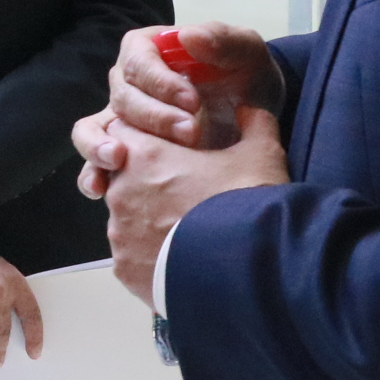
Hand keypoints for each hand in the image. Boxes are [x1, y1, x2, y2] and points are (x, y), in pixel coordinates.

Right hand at [72, 22, 282, 166]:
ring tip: (119, 159)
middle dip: (153, 118)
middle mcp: (128, 84)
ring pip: (92, 129)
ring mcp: (121, 121)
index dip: (160, 82)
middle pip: (122, 98)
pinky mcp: (124, 154)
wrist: (255, 124)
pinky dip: (92, 174)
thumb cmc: (246, 80)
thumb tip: (188, 36)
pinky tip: (100, 188)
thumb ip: (225, 40)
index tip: (193, 102)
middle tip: (192, 133)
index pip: (138, 61)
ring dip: (99, 145)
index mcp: (149, 52)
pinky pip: (94, 163)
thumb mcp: (248, 55)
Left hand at [87, 104, 291, 305]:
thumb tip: (249, 110)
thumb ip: (253, 123)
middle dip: (147, 182)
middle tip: (184, 195)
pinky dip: (150, 255)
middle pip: (122, 176)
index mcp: (144, 156)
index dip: (145, 138)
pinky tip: (181, 260)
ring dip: (148, 220)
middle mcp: (120, 191)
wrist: (247, 268)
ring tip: (187, 232)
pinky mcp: (125, 269)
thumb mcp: (260, 154)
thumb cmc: (248, 203)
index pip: (122, 131)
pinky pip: (131, 255)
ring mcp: (119, 234)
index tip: (170, 150)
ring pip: (126, 218)